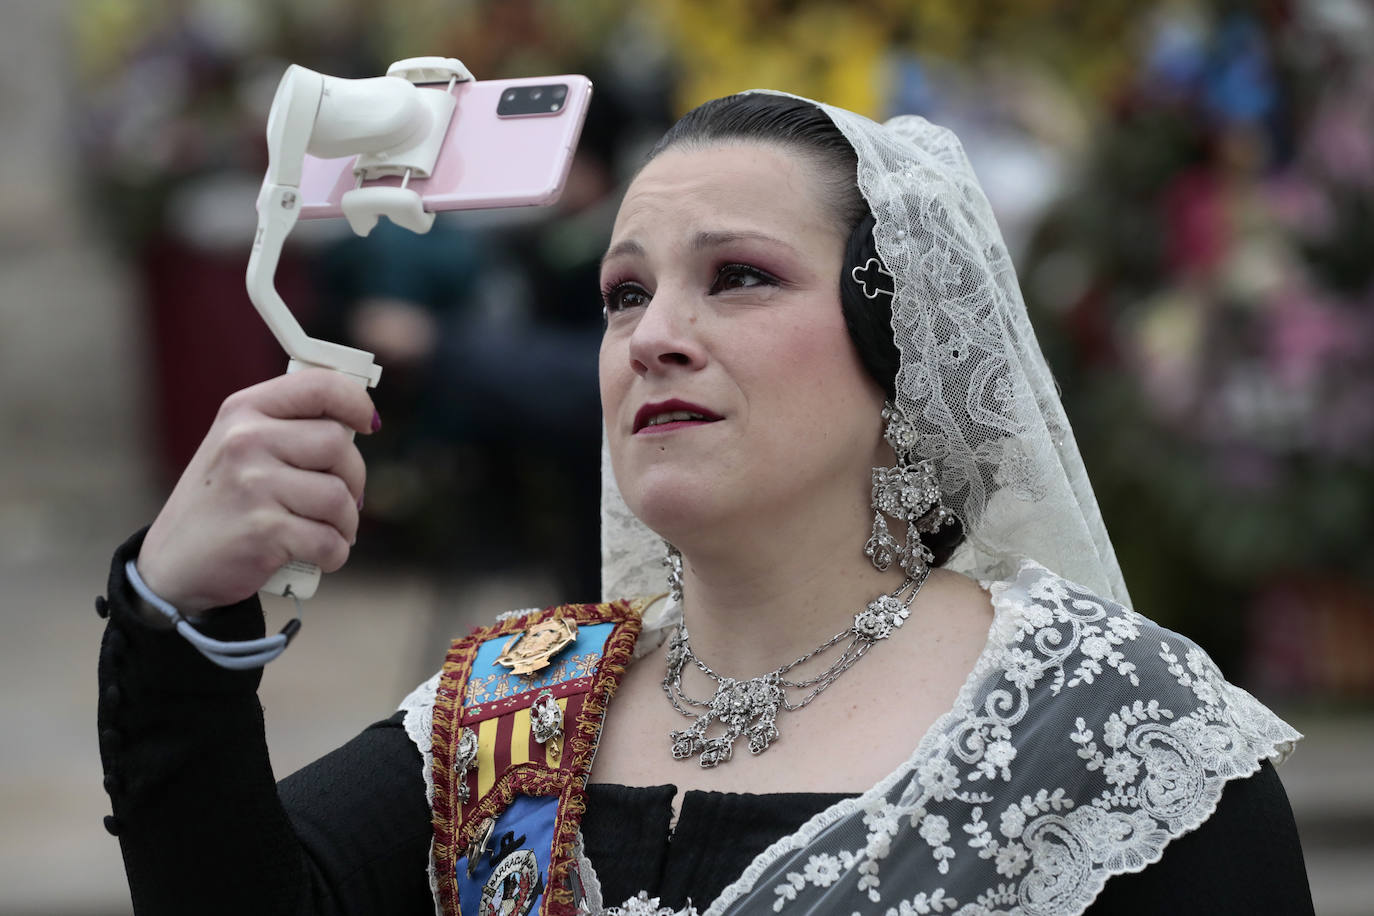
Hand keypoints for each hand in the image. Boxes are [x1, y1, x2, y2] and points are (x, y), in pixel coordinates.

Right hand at [136, 369, 376, 614]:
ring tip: (327, 531)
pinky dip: (335, 554)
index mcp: (243, 411)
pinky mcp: (263, 532)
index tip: (369, 424)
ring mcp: (253, 485)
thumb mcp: (239, 448)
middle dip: (353, 478)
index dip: (356, 401)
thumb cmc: (222, 505)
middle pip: (339, 444)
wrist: (172, 567)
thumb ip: (288, 428)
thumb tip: (357, 419)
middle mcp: (246, 441)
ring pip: (340, 497)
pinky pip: (330, 541)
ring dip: (346, 523)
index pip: (319, 385)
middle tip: (340, 500)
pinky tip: (319, 555)